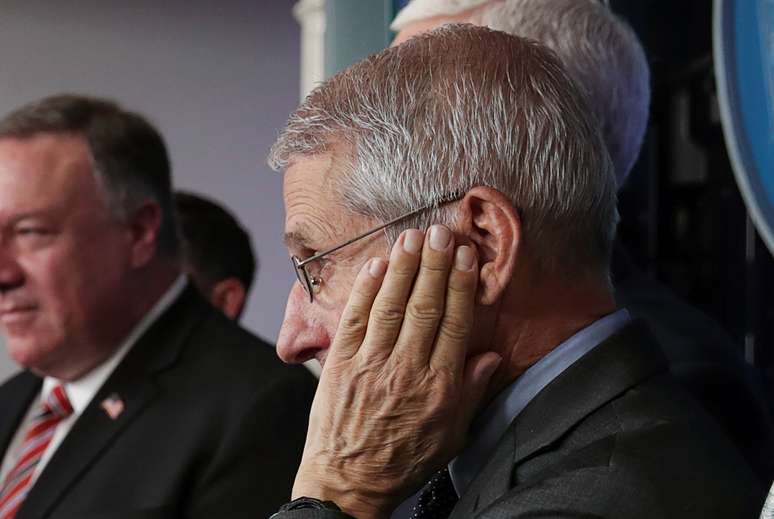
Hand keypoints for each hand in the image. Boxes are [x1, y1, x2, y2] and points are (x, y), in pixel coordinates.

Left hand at [292, 225, 501, 518]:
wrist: (347, 483)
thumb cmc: (402, 461)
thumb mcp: (451, 436)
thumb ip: (470, 392)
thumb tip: (490, 355)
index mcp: (438, 386)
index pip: (454, 323)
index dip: (461, 285)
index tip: (467, 257)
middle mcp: (406, 369)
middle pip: (425, 306)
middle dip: (435, 265)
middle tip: (442, 232)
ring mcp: (370, 364)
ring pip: (391, 305)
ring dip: (403, 268)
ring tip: (414, 237)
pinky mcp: (340, 364)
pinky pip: (355, 319)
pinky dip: (366, 290)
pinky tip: (378, 265)